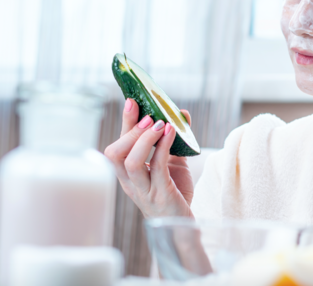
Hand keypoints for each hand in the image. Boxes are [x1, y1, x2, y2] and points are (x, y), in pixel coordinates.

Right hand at [104, 99, 194, 218]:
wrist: (183, 223)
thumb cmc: (174, 192)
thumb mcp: (173, 162)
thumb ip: (174, 139)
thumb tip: (182, 113)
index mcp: (128, 174)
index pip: (118, 146)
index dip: (124, 123)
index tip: (131, 101)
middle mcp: (130, 183)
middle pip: (115, 154)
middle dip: (130, 131)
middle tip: (150, 117)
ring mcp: (144, 190)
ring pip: (131, 163)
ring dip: (144, 139)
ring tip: (161, 124)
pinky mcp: (161, 195)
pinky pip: (158, 168)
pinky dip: (163, 147)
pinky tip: (172, 133)